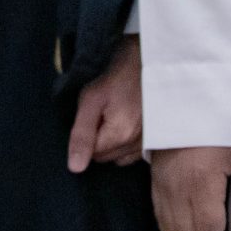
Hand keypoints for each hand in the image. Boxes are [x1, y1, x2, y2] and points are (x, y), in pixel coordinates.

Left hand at [68, 36, 143, 170]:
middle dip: (98, 140)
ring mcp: (149, 143)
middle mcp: (137, 146)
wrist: (149, 61)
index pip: (91, 155)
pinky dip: (125, 143)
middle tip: (103, 112)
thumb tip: (75, 168)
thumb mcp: (91, 99)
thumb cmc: (117, 76)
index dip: (86, 134)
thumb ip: (81, 134)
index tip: (93, 114)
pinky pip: (133, 153)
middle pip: (105, 158)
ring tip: (115, 115)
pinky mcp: (155, 139)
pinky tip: (126, 122)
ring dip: (112, 143)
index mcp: (120, 136)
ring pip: (119, 157)